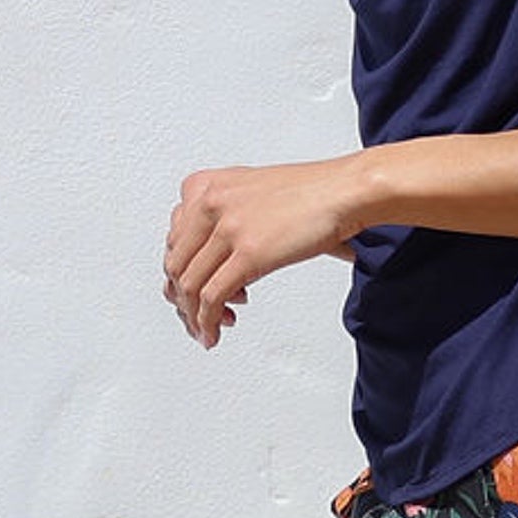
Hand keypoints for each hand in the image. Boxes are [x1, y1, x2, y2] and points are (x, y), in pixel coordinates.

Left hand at [163, 156, 361, 347]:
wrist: (344, 190)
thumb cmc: (311, 190)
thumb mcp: (250, 190)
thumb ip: (224, 214)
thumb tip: (214, 257)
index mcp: (206, 185)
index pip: (174, 238)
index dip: (181, 270)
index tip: (191, 289)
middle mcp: (210, 202)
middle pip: (176, 264)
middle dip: (182, 298)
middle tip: (195, 316)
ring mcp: (228, 227)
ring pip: (189, 285)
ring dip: (194, 316)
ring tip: (207, 330)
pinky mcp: (248, 253)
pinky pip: (212, 298)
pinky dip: (207, 322)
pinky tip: (215, 332)